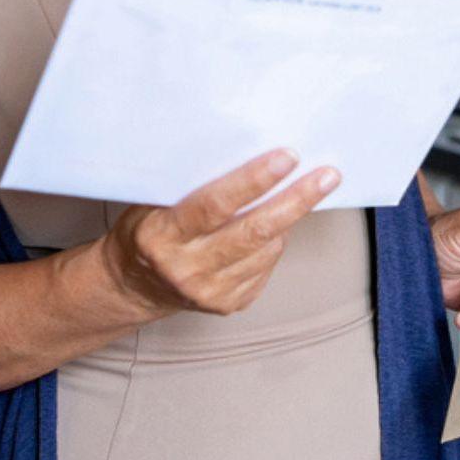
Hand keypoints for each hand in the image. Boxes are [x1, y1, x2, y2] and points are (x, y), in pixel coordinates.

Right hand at [99, 149, 339, 316]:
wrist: (132, 285)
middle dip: (296, 200)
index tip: (287, 157)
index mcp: (161, 235)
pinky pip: (265, 267)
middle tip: (327, 175)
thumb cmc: (147, 230)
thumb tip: (251, 154)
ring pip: (267, 249)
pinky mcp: (227, 305)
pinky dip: (273, 243)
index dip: (254, 180)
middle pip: (254, 231)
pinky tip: (271, 227)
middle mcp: (185, 268)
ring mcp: (208, 292)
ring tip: (303, 191)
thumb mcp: (153, 202)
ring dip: (288, 218)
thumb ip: (192, 185)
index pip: (215, 205)